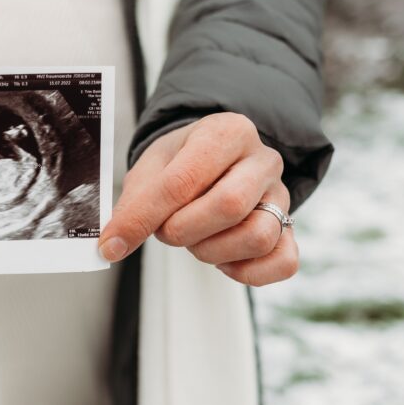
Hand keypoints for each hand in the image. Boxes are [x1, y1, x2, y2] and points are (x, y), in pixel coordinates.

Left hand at [98, 112, 297, 285]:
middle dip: (184, 231)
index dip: (144, 218)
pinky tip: (223, 261)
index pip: (183, 182)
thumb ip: (135, 204)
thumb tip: (113, 245)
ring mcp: (281, 195)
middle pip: (230, 206)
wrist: (212, 160)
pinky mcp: (290, 228)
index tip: (113, 243)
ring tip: (194, 240)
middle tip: (166, 231)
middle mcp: (263, 159)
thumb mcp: (150, 170)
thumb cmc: (181, 163)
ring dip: (212, 252)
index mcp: (226, 132)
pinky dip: (249, 273)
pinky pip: (284, 261)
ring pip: (258, 236)